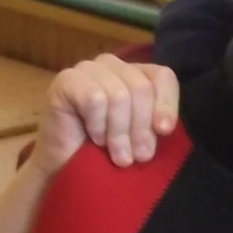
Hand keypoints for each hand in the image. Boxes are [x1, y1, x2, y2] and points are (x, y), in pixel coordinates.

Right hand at [32, 55, 179, 179]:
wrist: (67, 167)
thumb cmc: (107, 152)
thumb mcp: (141, 137)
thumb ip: (155, 125)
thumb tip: (164, 126)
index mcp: (136, 73)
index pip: (162, 76)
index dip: (166, 104)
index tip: (164, 132)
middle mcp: (113, 65)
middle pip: (141, 88)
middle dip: (141, 128)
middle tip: (137, 157)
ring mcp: (88, 69)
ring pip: (119, 95)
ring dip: (119, 133)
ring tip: (117, 155)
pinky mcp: (66, 80)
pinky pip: (94, 99)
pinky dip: (97, 125)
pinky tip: (94, 137)